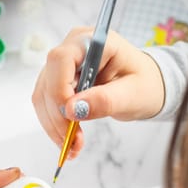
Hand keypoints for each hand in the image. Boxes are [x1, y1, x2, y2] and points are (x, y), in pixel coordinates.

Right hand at [32, 27, 164, 158]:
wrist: (144, 87)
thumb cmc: (144, 83)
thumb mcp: (132, 94)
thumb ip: (104, 100)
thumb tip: (72, 110)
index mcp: (93, 41)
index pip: (61, 60)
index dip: (59, 89)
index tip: (71, 117)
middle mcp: (72, 49)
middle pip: (48, 81)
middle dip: (58, 116)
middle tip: (73, 143)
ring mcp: (61, 66)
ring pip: (43, 97)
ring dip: (53, 125)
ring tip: (72, 146)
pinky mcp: (57, 83)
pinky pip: (46, 105)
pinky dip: (54, 125)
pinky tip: (68, 139)